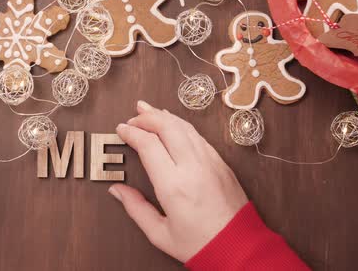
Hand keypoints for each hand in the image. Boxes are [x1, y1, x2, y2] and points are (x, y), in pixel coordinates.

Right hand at [109, 101, 248, 262]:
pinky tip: (173, 123)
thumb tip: (117, 190)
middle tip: (133, 117)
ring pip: (184, 127)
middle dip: (147, 117)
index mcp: (174, 186)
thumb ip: (135, 208)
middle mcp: (193, 168)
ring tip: (149, 110)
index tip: (121, 129)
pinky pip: (198, 136)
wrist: (239, 247)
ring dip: (164, 116)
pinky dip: (182, 125)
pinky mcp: (221, 163)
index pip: (148, 145)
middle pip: (167, 127)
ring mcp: (210, 162)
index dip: (131, 132)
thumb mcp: (160, 233)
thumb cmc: (201, 244)